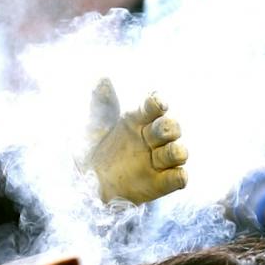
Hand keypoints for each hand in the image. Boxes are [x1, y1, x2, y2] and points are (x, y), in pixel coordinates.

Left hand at [82, 79, 187, 204]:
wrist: (84, 184)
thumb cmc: (91, 152)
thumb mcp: (92, 127)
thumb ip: (100, 104)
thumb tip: (103, 79)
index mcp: (138, 121)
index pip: (155, 107)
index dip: (158, 104)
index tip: (157, 104)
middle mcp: (151, 140)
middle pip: (172, 128)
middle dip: (169, 127)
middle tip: (154, 133)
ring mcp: (157, 162)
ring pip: (179, 152)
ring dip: (175, 152)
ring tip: (159, 155)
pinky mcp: (160, 184)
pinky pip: (179, 178)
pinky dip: (179, 176)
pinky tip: (169, 174)